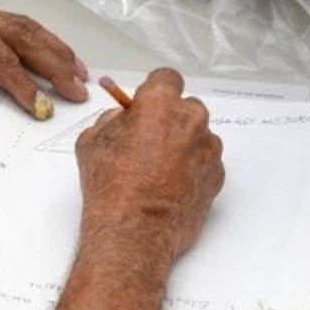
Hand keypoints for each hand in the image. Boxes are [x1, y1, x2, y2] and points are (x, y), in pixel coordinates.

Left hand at [0, 0, 88, 120]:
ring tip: (78, 70)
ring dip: (54, 49)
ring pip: (26, 28)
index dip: (22, 85)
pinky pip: (14, 25)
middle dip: (55, 64)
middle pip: (26, 38)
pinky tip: (49, 51)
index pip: (2, 58)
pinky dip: (37, 40)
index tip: (37, 106)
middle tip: (78, 88)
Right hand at [75, 68, 224, 260]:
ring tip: (158, 170)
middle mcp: (191, 120)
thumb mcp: (91, 141)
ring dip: (182, 144)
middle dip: (170, 119)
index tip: (145, 105)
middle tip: (148, 141)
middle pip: (186, 107)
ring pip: (197, 136)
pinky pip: (205, 162)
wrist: (133, 230)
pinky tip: (170, 186)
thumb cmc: (111, 185)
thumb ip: (112, 120)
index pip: (166, 79)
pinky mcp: (218, 175)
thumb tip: (123, 120)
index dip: (154, 91)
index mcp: (160, 103)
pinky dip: (192, 169)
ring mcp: (209, 149)